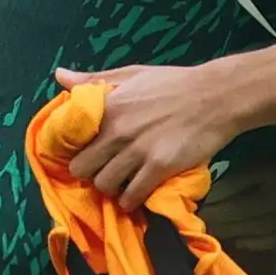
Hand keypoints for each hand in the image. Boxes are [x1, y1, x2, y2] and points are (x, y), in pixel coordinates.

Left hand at [56, 63, 243, 203]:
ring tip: (122, 185)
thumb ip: (93, 79)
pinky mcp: (159, 167)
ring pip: (105, 185)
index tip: (87, 155)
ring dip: (111, 189)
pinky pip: (132, 195)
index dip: (78, 151)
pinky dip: (131, 200)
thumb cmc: (174, 83)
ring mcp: (138, 151)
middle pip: (84, 169)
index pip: (73, 141)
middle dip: (91, 173)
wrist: (217, 96)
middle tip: (105, 172)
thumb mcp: (131, 74)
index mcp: (108, 107)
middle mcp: (118, 131)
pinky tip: (136, 195)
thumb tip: (59, 76)